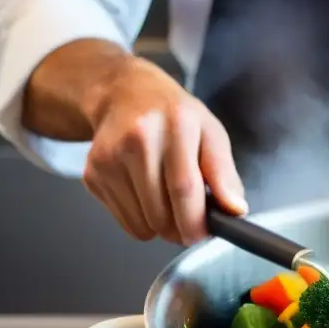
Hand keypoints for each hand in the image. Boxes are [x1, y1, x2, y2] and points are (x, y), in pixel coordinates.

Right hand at [82, 56, 246, 244]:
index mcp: (176, 125)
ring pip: (142, 225)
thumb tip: (236, 210)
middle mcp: (138, 139)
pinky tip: (145, 191)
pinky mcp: (92, 173)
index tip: (204, 234)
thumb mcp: (211, 133)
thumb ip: (225, 174)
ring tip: (167, 198)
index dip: (196, 222)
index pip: (184, 189)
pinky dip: (141, 219)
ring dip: (161, 226)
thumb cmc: (175, 117)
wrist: (123, 94)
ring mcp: (109, 157)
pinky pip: (125, 222)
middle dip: (181, 229)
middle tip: (190, 217)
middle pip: (161, 214)